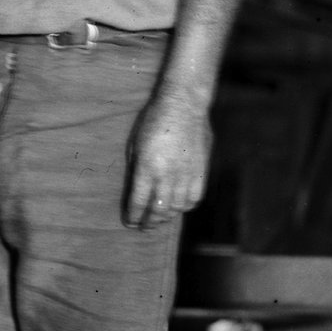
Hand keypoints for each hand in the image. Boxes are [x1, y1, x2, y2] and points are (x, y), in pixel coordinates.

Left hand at [123, 93, 209, 229]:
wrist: (184, 104)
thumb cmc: (155, 119)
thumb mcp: (136, 144)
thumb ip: (137, 168)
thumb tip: (138, 190)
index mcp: (148, 167)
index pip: (139, 202)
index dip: (133, 216)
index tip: (130, 222)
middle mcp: (167, 175)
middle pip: (158, 210)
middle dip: (149, 222)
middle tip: (144, 227)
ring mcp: (186, 174)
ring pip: (177, 208)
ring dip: (166, 216)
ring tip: (160, 218)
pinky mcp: (201, 170)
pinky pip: (194, 198)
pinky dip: (185, 206)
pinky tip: (179, 205)